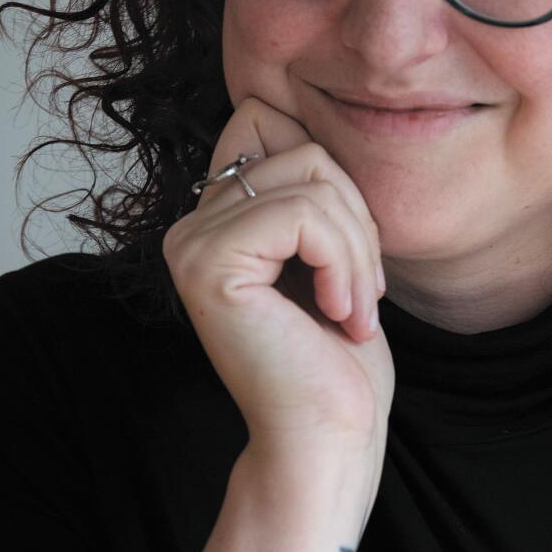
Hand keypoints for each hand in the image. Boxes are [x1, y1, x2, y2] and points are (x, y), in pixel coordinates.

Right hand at [163, 94, 394, 484]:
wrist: (325, 440)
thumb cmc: (336, 363)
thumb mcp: (330, 255)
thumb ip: (308, 189)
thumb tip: (295, 111)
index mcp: (215, 220)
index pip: (270, 122)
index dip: (333, 181)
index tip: (348, 260)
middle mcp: (189, 226)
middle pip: (299, 146)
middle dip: (355, 216)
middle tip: (361, 293)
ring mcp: (192, 244)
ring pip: (310, 178)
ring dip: (357, 248)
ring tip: (353, 311)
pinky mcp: (209, 264)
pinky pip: (303, 214)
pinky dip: (344, 263)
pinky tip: (340, 316)